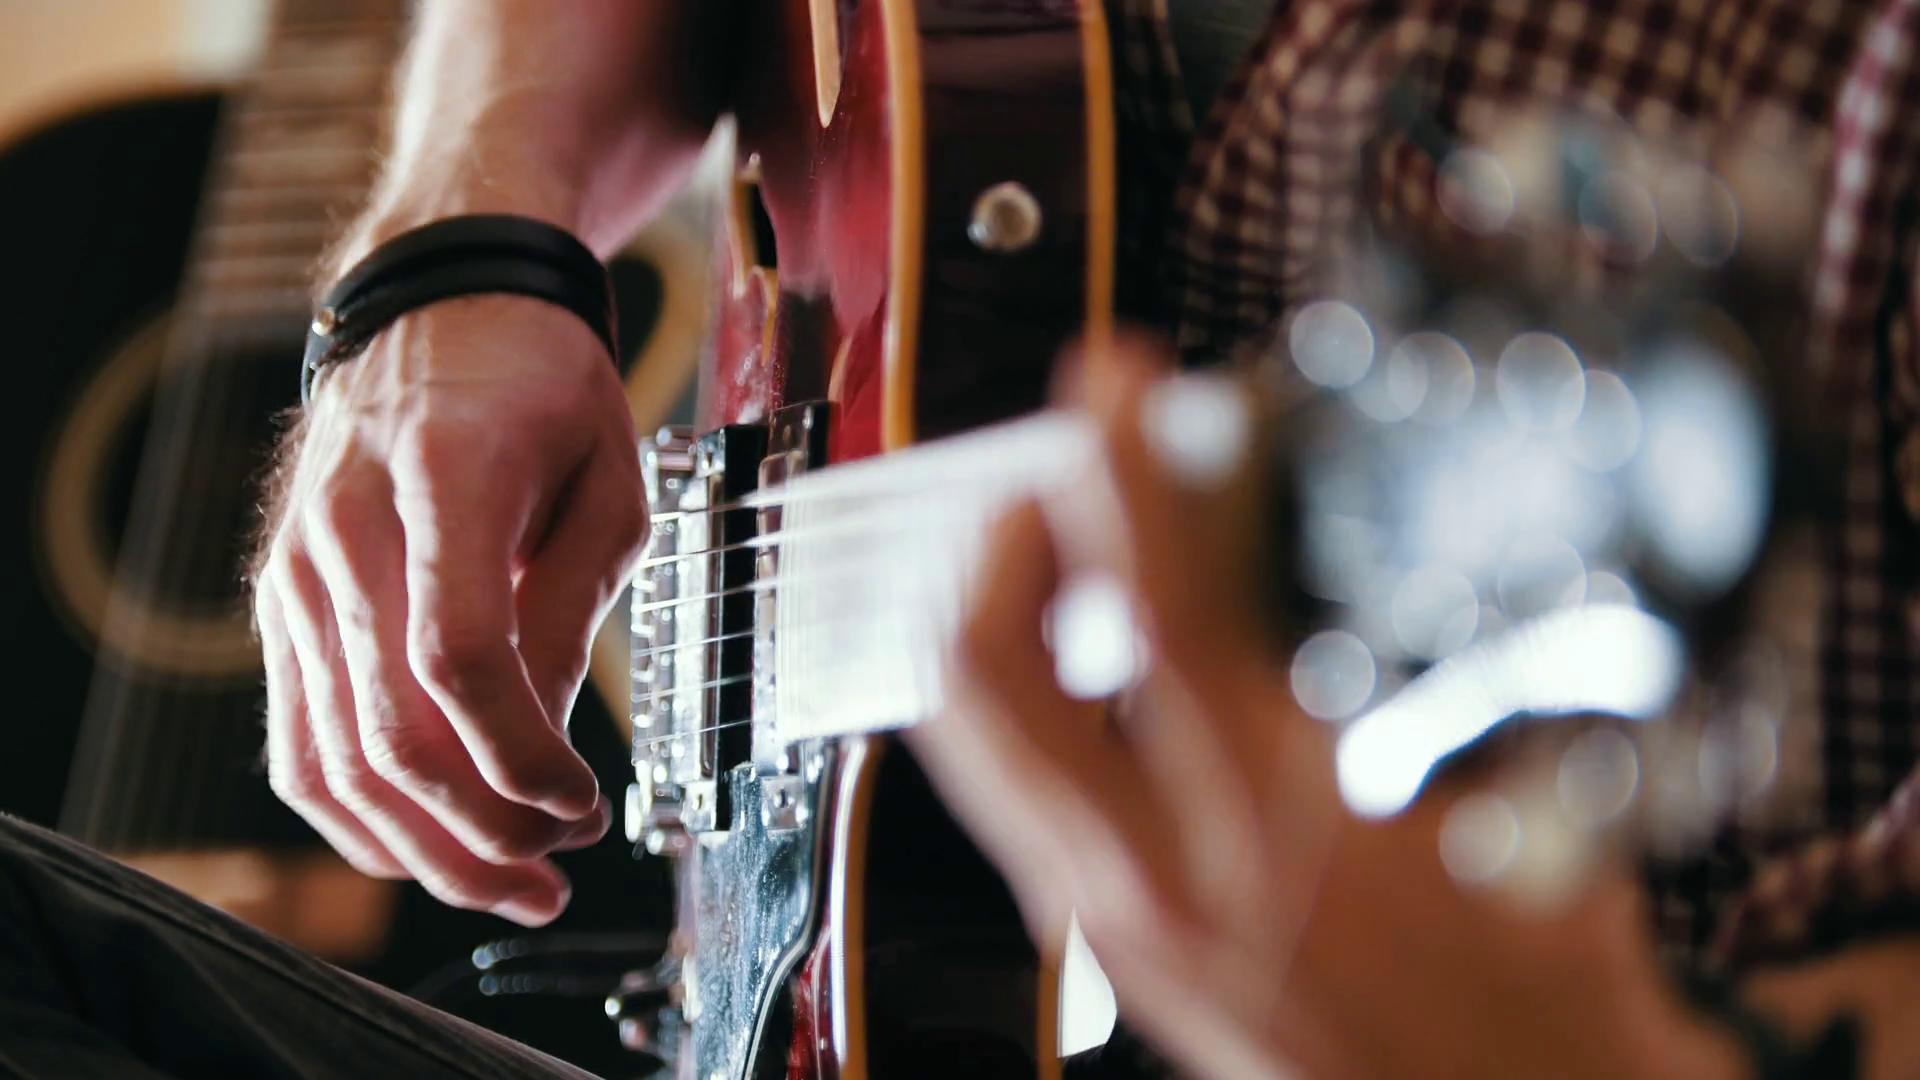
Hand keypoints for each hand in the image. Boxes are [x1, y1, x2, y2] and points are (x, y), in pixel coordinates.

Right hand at [253, 296, 644, 925]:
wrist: (438, 306)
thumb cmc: (540, 386)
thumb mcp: (606, 479)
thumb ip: (573, 606)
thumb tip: (548, 737)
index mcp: (441, 476)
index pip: (456, 654)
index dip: (521, 756)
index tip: (585, 802)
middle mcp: (346, 531)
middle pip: (388, 733)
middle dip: (480, 832)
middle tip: (558, 870)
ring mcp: (297, 575)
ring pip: (330, 761)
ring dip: (421, 851)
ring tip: (509, 887)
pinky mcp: (282, 608)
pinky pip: (300, 741)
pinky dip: (359, 817)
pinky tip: (427, 850)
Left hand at [908, 337, 1744, 1078]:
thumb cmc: (1534, 997)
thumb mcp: (1503, 794)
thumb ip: (1412, 674)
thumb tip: (1333, 555)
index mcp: (1280, 817)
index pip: (1155, 598)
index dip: (1117, 464)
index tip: (1107, 381)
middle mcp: (1166, 873)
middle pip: (988, 673)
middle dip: (993, 547)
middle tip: (1038, 482)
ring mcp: (1117, 926)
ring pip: (976, 745)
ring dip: (987, 625)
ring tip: (1037, 563)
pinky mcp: (1112, 962)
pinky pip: (1020, 809)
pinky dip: (1027, 718)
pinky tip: (1085, 686)